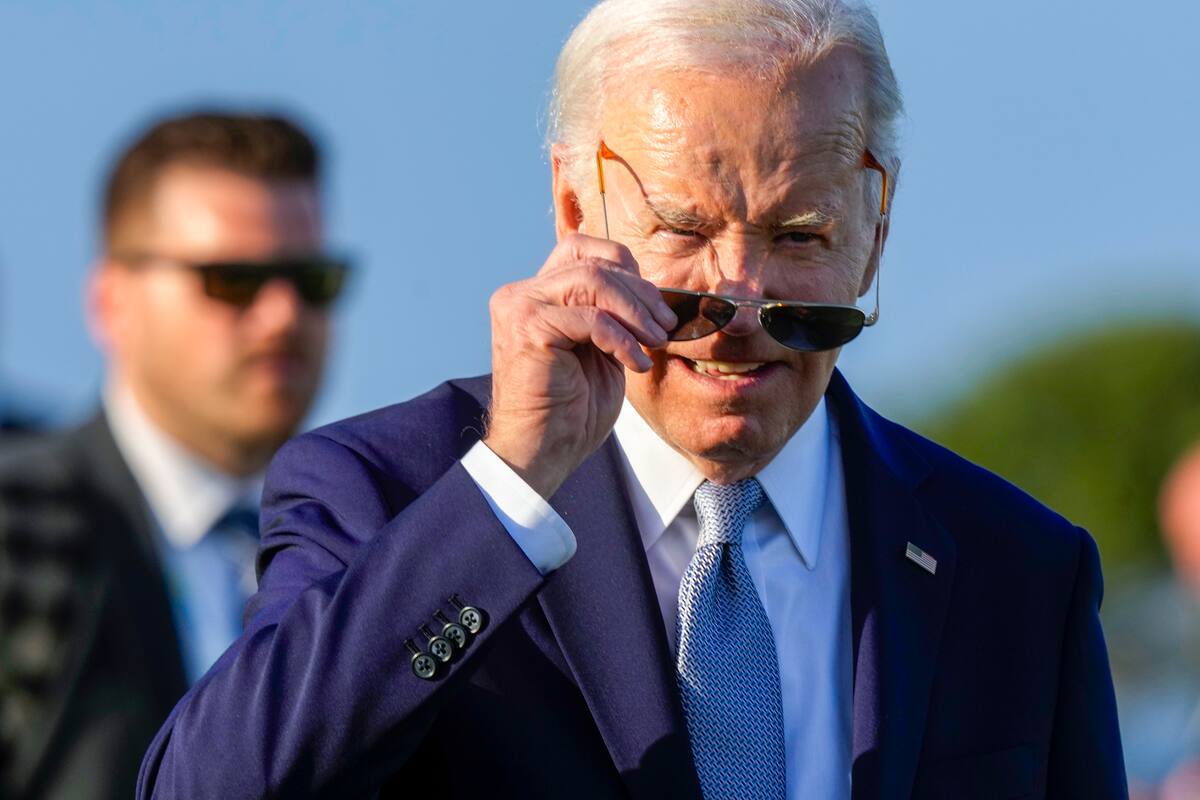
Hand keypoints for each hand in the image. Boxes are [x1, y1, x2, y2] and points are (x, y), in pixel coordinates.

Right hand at [483, 233, 675, 498]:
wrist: (543, 453)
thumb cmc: (571, 410)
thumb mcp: (601, 350)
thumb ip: (611, 315)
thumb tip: (652, 292)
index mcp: (536, 294)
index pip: (582, 249)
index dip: (624, 266)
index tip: (654, 304)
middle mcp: (521, 294)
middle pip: (592, 263)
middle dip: (640, 293)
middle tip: (666, 326)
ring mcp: (520, 307)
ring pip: (593, 281)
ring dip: (635, 312)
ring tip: (655, 341)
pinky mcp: (528, 329)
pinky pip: (590, 318)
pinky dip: (622, 339)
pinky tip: (636, 364)